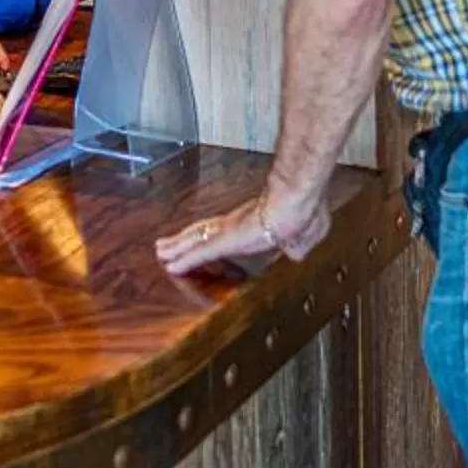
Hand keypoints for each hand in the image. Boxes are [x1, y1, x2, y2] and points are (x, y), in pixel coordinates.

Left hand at [153, 187, 329, 276]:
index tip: (199, 241)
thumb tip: (296, 253)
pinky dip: (186, 260)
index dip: (209, 237)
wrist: (301, 202)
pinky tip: (171, 265)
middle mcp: (235, 225)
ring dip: (178, 249)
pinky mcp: (226, 240)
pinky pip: (201, 253)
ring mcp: (229, 232)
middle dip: (184, 241)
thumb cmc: (306, 211)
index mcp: (253, 223)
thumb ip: (299, 245)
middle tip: (166, 246)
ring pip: (196, 241)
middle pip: (202, 234)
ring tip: (161, 253)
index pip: (223, 231)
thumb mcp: (306, 234)